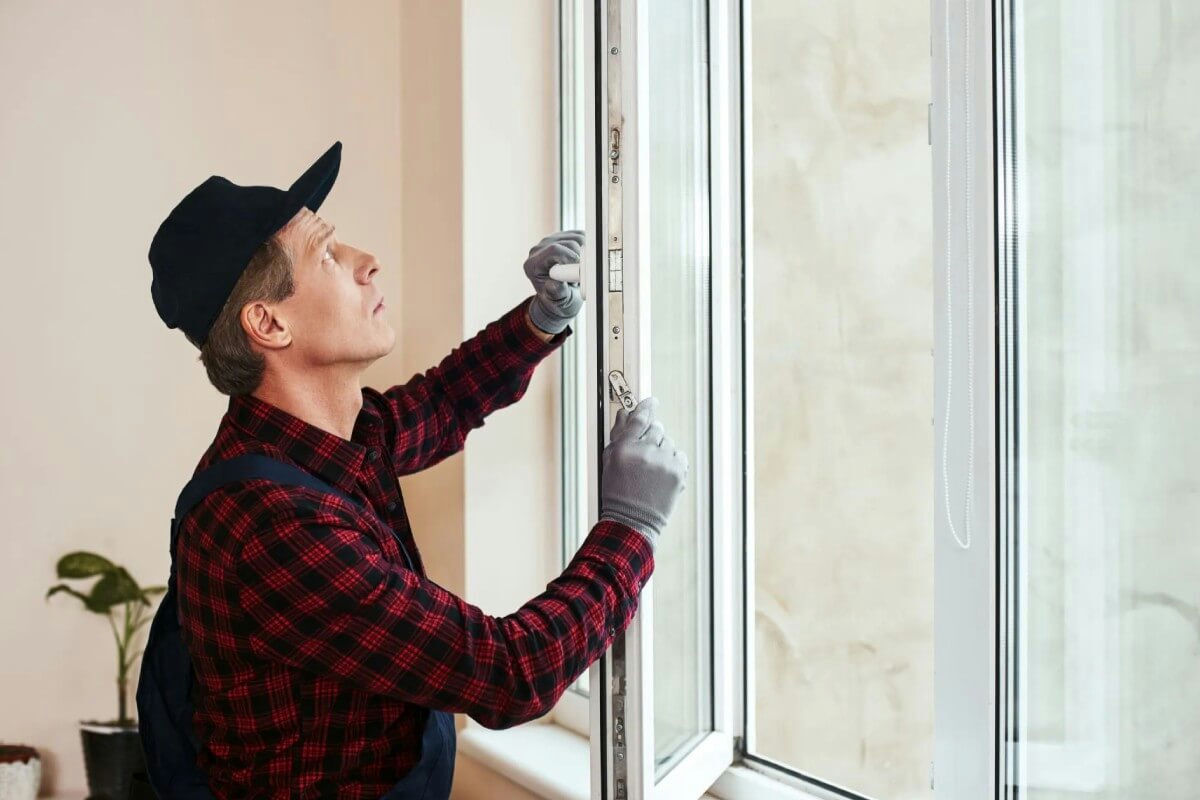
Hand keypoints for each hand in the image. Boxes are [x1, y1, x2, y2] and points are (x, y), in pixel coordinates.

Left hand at [524, 230, 584, 334]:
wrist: (560, 298)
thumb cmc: (558, 301)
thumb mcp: (559, 302)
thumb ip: (556, 293)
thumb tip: (554, 284)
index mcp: (533, 264)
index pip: (555, 251)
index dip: (572, 260)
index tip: (580, 274)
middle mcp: (539, 250)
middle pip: (568, 243)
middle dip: (579, 259)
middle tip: (579, 277)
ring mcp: (550, 241)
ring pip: (577, 238)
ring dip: (583, 255)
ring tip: (578, 271)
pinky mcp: (562, 237)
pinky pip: (580, 236)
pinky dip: (586, 249)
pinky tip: (580, 262)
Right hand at [598, 397, 688, 549]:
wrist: (632, 520)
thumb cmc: (617, 491)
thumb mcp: (610, 461)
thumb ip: (618, 435)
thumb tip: (624, 413)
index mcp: (624, 448)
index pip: (639, 418)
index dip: (646, 407)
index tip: (652, 401)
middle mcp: (645, 452)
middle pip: (656, 428)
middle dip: (652, 436)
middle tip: (645, 451)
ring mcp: (664, 462)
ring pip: (669, 442)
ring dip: (662, 449)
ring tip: (652, 469)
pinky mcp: (678, 472)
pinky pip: (679, 455)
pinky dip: (673, 461)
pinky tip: (662, 473)